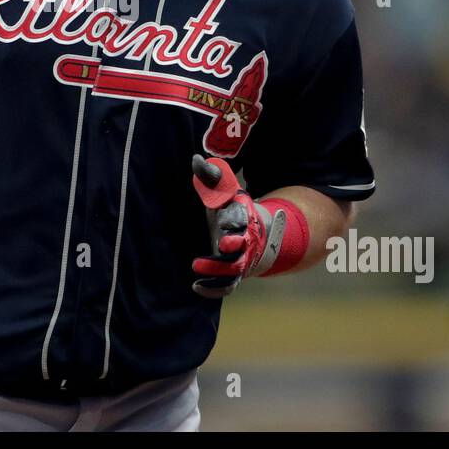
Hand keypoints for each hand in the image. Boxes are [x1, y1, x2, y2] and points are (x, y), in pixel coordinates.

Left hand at [190, 155, 283, 297]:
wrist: (253, 231)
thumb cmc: (231, 206)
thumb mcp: (223, 189)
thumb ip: (211, 176)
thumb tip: (196, 159)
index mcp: (244, 215)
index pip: (242, 217)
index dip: (236, 219)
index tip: (224, 219)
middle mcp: (245, 239)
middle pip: (244, 245)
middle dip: (235, 245)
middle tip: (222, 243)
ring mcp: (241, 259)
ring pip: (235, 269)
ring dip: (219, 269)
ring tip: (197, 266)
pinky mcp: (233, 274)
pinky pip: (228, 286)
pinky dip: (215, 289)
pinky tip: (196, 287)